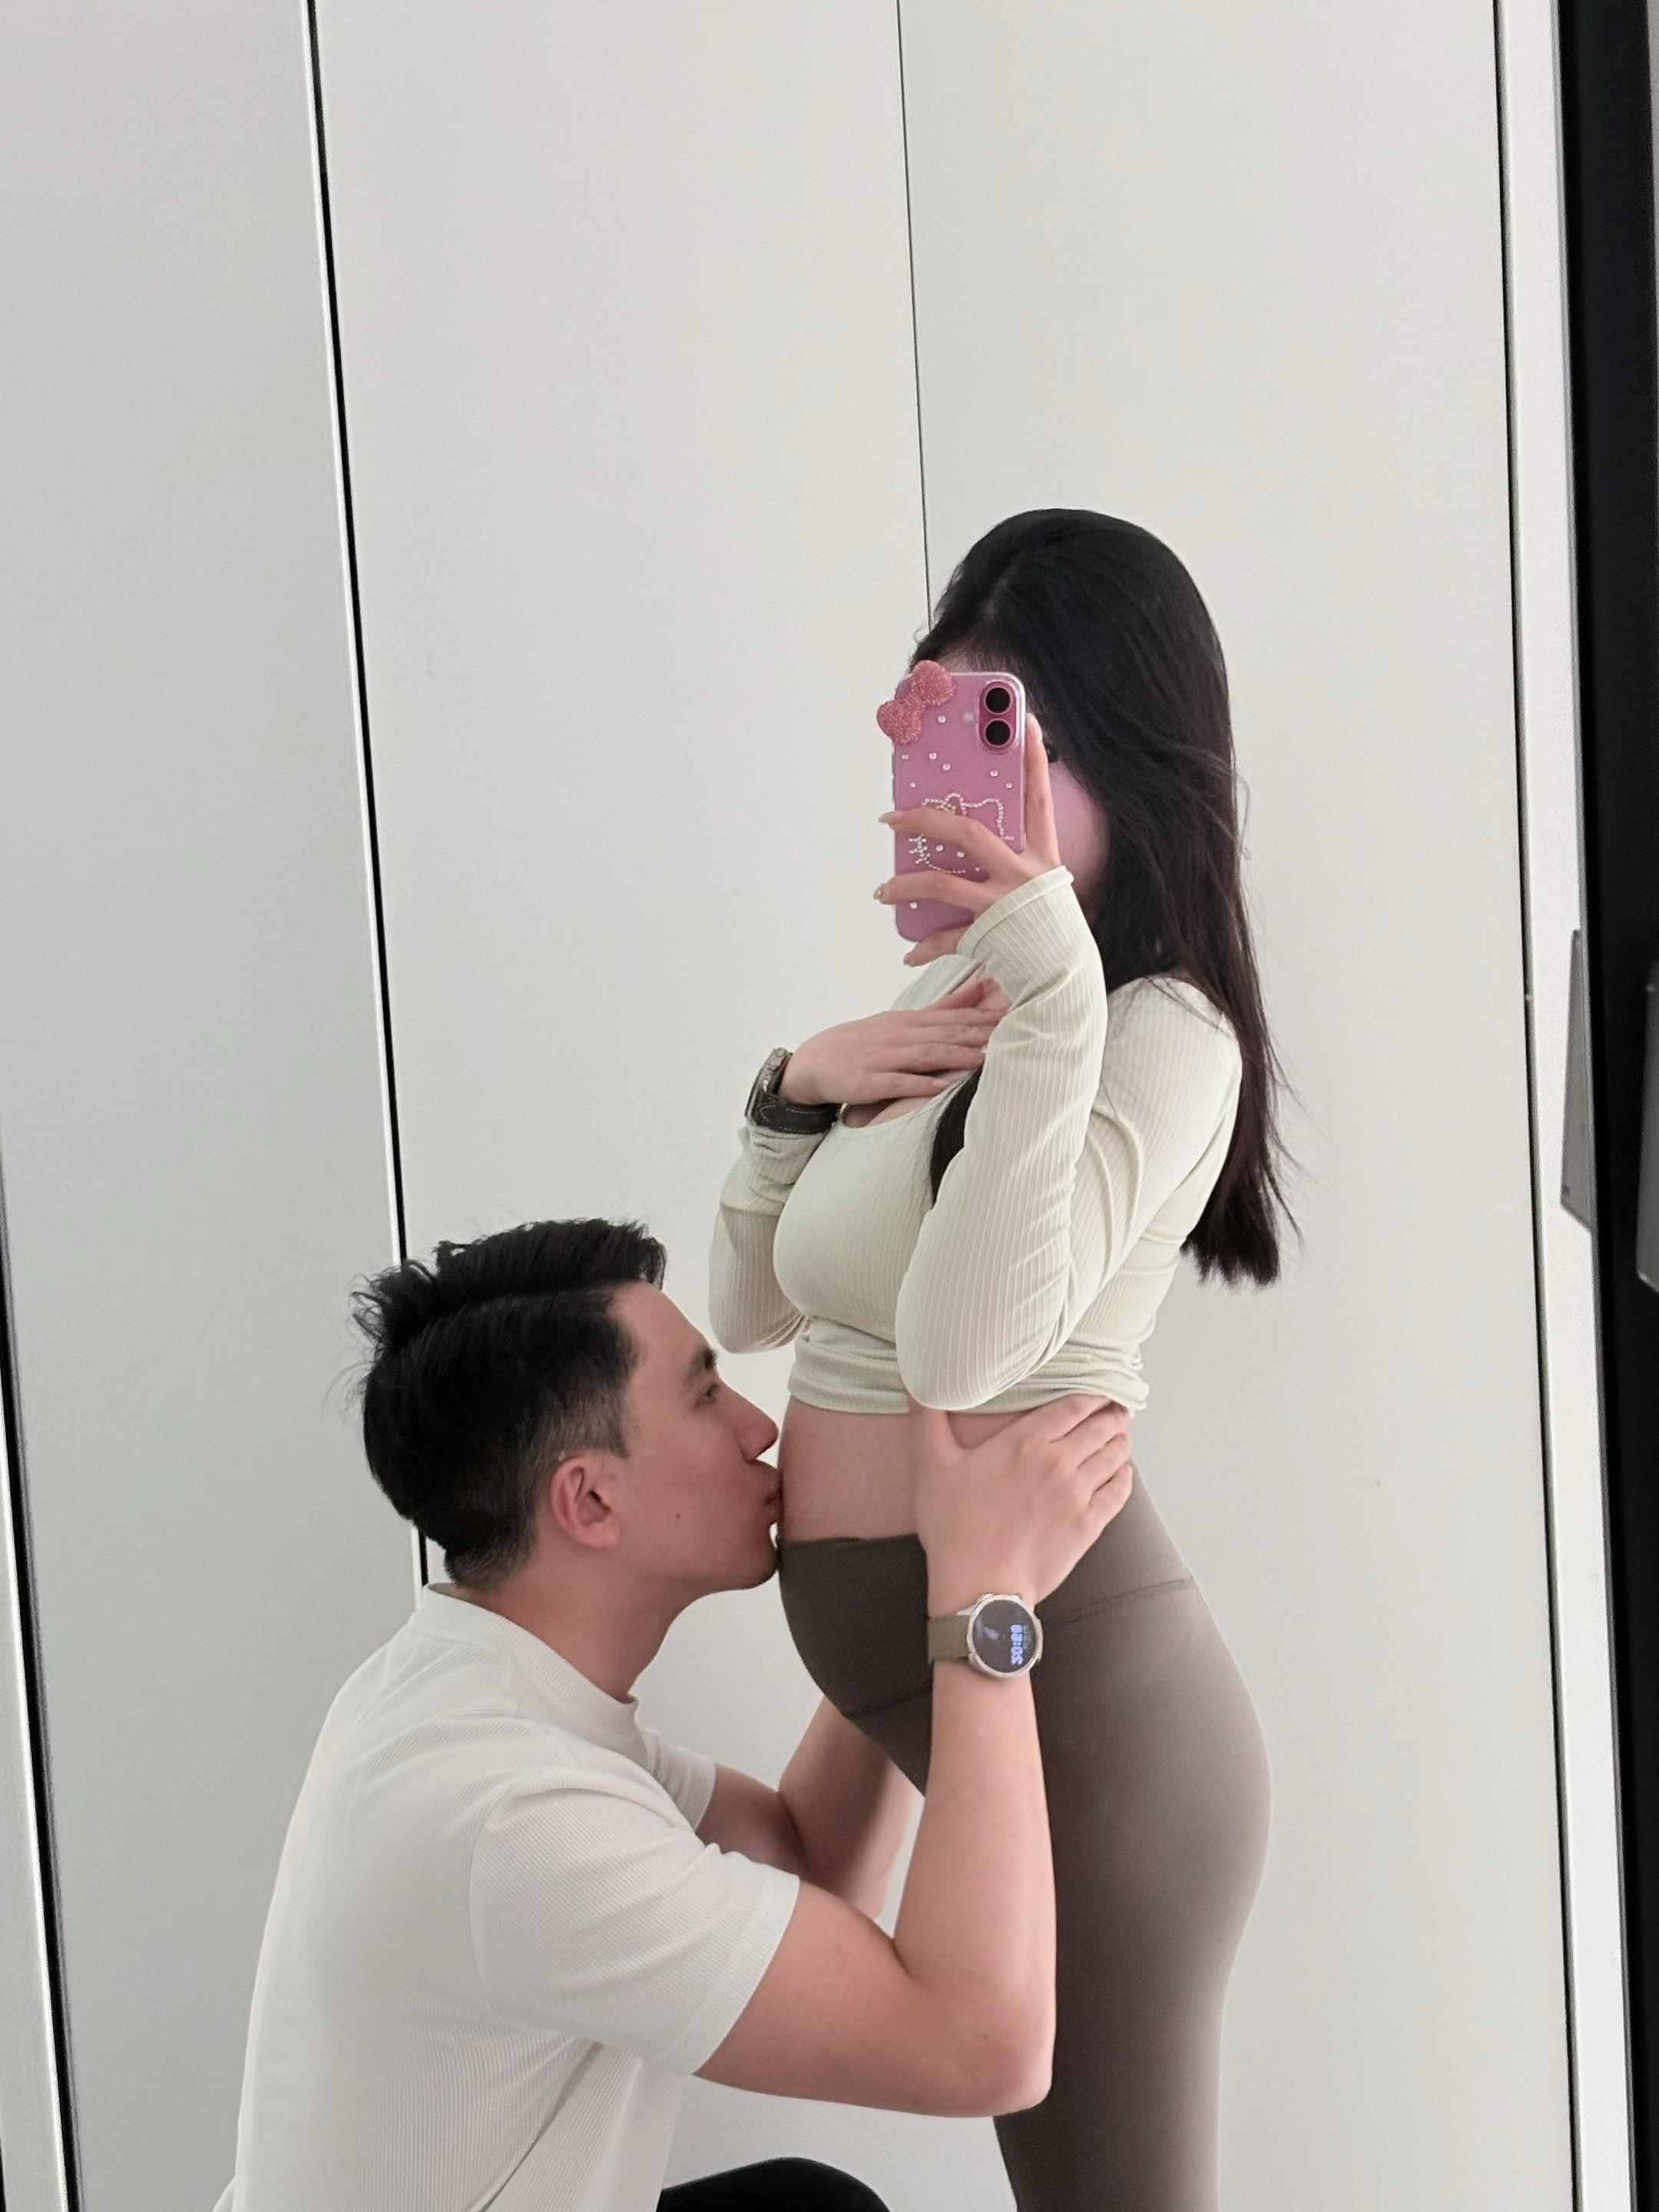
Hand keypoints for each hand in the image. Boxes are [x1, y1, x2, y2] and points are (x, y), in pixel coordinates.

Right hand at [780, 972, 1008, 1107]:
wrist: (816, 1061)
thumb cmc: (865, 1042)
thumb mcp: (903, 1020)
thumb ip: (944, 1007)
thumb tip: (980, 988)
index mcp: (909, 1020)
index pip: (952, 1016)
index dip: (982, 1016)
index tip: (1012, 1013)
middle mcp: (898, 1035)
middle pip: (943, 1033)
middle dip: (976, 1033)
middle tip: (1008, 1033)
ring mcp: (882, 1057)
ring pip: (924, 1054)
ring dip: (954, 1055)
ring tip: (982, 1060)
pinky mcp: (868, 1081)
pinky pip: (896, 1082)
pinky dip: (918, 1084)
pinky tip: (939, 1087)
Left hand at [877, 709, 1064, 966]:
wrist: (1066, 983)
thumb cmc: (1050, 933)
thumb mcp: (1043, 890)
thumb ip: (1015, 863)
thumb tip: (969, 841)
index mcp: (1042, 858)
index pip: (1039, 798)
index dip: (1034, 759)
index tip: (1026, 721)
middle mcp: (1023, 875)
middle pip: (968, 832)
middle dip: (924, 819)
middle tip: (891, 817)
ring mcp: (1004, 905)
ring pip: (942, 883)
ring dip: (905, 885)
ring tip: (883, 891)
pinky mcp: (990, 937)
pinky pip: (946, 938)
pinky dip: (924, 947)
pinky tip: (908, 951)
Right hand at [907, 1394, 1134, 1613]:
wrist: (980, 1587)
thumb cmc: (954, 1527)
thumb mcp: (931, 1466)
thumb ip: (928, 1418)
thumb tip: (919, 1380)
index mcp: (1025, 1441)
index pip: (1074, 1405)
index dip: (1092, 1395)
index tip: (1098, 1390)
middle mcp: (1058, 1461)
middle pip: (1101, 1426)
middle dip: (1111, 1414)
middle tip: (1116, 1409)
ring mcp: (1078, 1494)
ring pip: (1114, 1455)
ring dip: (1120, 1441)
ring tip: (1121, 1435)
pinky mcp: (1089, 1524)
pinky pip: (1119, 1491)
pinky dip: (1124, 1476)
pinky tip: (1122, 1472)